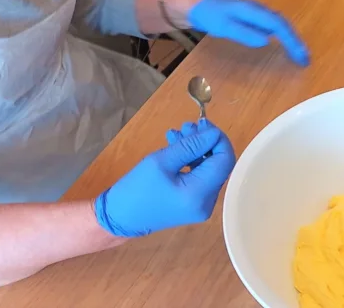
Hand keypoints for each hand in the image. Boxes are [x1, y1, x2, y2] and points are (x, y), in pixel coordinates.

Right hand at [94, 120, 235, 237]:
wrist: (119, 218)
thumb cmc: (136, 189)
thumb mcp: (161, 161)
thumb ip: (191, 145)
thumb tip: (214, 133)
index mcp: (200, 194)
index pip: (225, 160)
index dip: (218, 139)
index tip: (203, 124)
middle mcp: (207, 203)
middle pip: (218, 165)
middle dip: (204, 142)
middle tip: (186, 126)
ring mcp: (201, 205)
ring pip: (208, 169)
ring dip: (196, 149)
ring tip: (178, 133)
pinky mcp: (193, 204)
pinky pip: (199, 177)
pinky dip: (191, 160)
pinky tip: (176, 147)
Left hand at [188, 0, 309, 64]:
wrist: (199, 6)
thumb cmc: (211, 16)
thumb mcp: (225, 26)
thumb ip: (245, 33)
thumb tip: (267, 41)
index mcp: (255, 11)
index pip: (279, 26)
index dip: (291, 40)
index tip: (300, 56)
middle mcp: (260, 10)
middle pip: (284, 24)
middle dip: (296, 41)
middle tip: (305, 59)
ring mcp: (258, 13)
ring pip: (281, 24)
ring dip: (292, 39)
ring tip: (300, 54)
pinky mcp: (255, 18)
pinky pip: (275, 26)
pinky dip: (284, 36)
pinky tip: (286, 45)